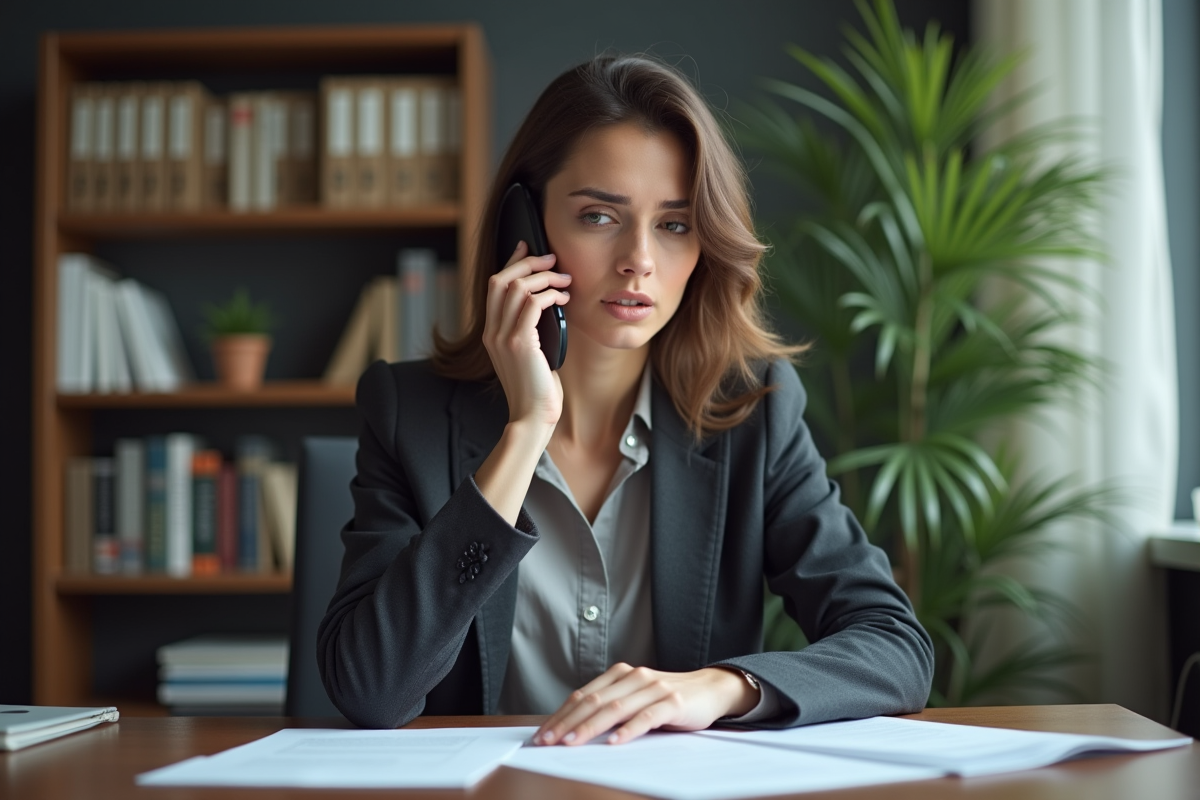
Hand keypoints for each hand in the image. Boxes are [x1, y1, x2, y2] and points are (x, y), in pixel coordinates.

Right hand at [482, 240, 571, 431]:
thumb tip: (548, 303)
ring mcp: (503, 337)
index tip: (528, 248)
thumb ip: (530, 330)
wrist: (533, 417)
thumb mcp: (531, 354)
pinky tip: (563, 299)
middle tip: (552, 259)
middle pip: (501, 279)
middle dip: (528, 262)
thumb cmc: (537, 389)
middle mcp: (492, 332)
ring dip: (544, 278)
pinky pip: (533, 304)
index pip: (495, 286)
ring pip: (517, 287)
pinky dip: (550, 295)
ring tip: (564, 280)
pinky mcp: (519, 343)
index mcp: (491, 333)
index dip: (511, 262)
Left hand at [534, 663, 758, 746]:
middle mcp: (634, 677)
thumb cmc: (667, 699)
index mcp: (620, 674)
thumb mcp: (635, 699)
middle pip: (593, 701)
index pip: (583, 696)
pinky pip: (646, 717)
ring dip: (590, 727)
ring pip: (615, 708)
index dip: (560, 715)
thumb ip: (611, 708)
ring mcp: (653, 688)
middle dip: (567, 723)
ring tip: (572, 743)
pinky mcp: (672, 703)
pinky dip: (629, 730)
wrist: (710, 689)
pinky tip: (615, 742)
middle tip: (548, 741)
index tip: (542, 734)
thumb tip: (573, 730)